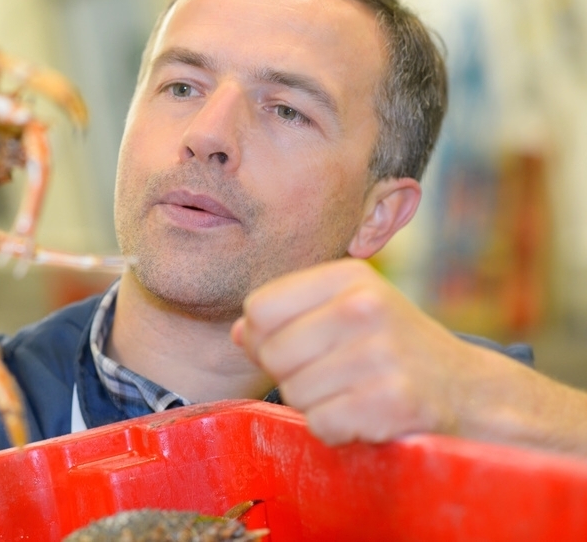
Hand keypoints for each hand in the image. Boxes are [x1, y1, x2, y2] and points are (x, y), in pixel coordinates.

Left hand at [231, 258, 480, 444]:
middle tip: (333, 376)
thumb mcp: (345, 312)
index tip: (299, 346)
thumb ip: (287, 316)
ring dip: (315, 404)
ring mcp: (382, 353)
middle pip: (272, 352)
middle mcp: (365, 306)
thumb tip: (238, 332)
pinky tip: (364, 416)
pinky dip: (336, 430)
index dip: (265, 337)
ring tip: (353, 393)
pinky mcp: (394, 401)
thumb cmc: (391, 348)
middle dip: (292, 374)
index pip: (260, 308)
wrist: (469, 390)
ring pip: (294, 392)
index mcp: (347, 276)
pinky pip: (321, 423)